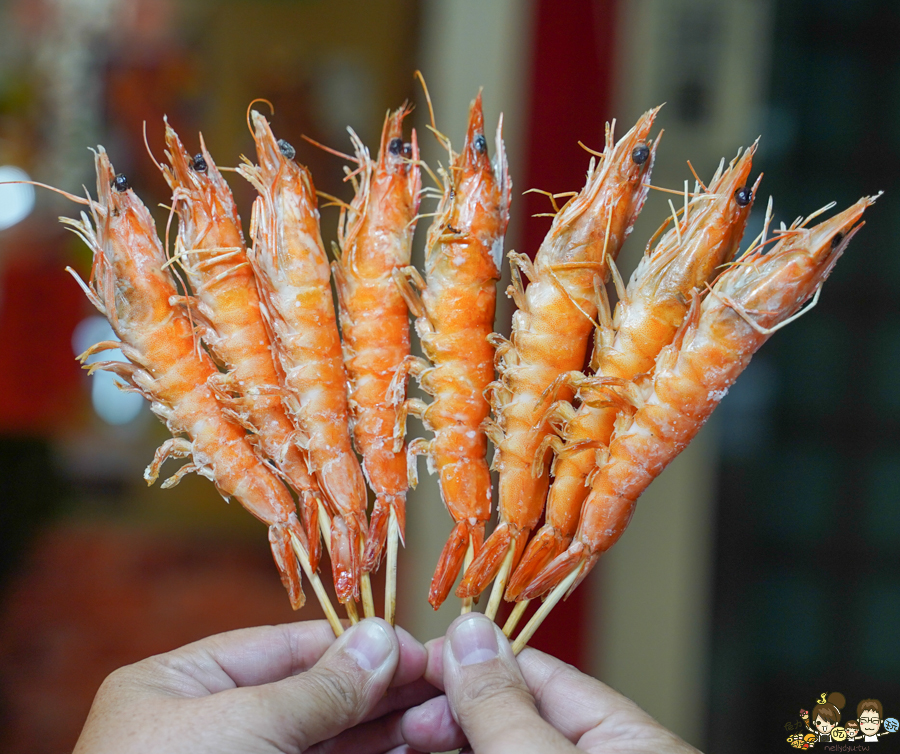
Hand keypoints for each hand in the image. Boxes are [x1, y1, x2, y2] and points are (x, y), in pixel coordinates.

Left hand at [73, 618, 435, 753]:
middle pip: (311, 693)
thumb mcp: (243, 728)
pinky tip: (410, 747)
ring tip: (441, 714)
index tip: (413, 646)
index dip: (351, 644)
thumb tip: (382, 638)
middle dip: (378, 687)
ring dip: (384, 727)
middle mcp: (211, 728)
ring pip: (327, 740)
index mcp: (179, 688)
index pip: (281, 647)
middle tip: (443, 680)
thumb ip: (318, 687)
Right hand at [402, 612, 700, 753]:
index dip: (473, 662)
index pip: (541, 675)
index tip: (418, 662)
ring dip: (450, 742)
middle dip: (454, 710)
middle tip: (402, 717)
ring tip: (404, 738)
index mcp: (629, 740)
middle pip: (516, 717)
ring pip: (501, 751)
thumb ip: (506, 708)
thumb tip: (468, 632)